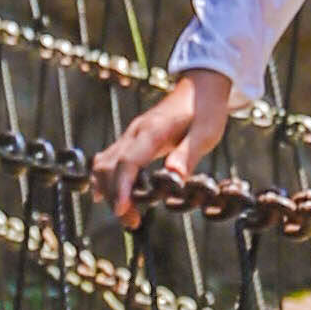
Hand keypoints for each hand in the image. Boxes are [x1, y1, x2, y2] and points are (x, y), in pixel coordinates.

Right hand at [94, 65, 232, 219]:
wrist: (201, 87)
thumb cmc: (206, 110)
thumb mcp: (206, 133)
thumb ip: (188, 154)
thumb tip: (173, 178)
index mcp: (153, 130)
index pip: (128, 161)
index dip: (122, 188)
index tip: (121, 211)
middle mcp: (135, 132)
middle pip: (110, 167)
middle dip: (115, 196)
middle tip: (132, 222)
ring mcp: (131, 135)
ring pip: (104, 164)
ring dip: (108, 190)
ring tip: (127, 213)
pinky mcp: (132, 140)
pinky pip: (109, 160)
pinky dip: (105, 179)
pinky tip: (108, 196)